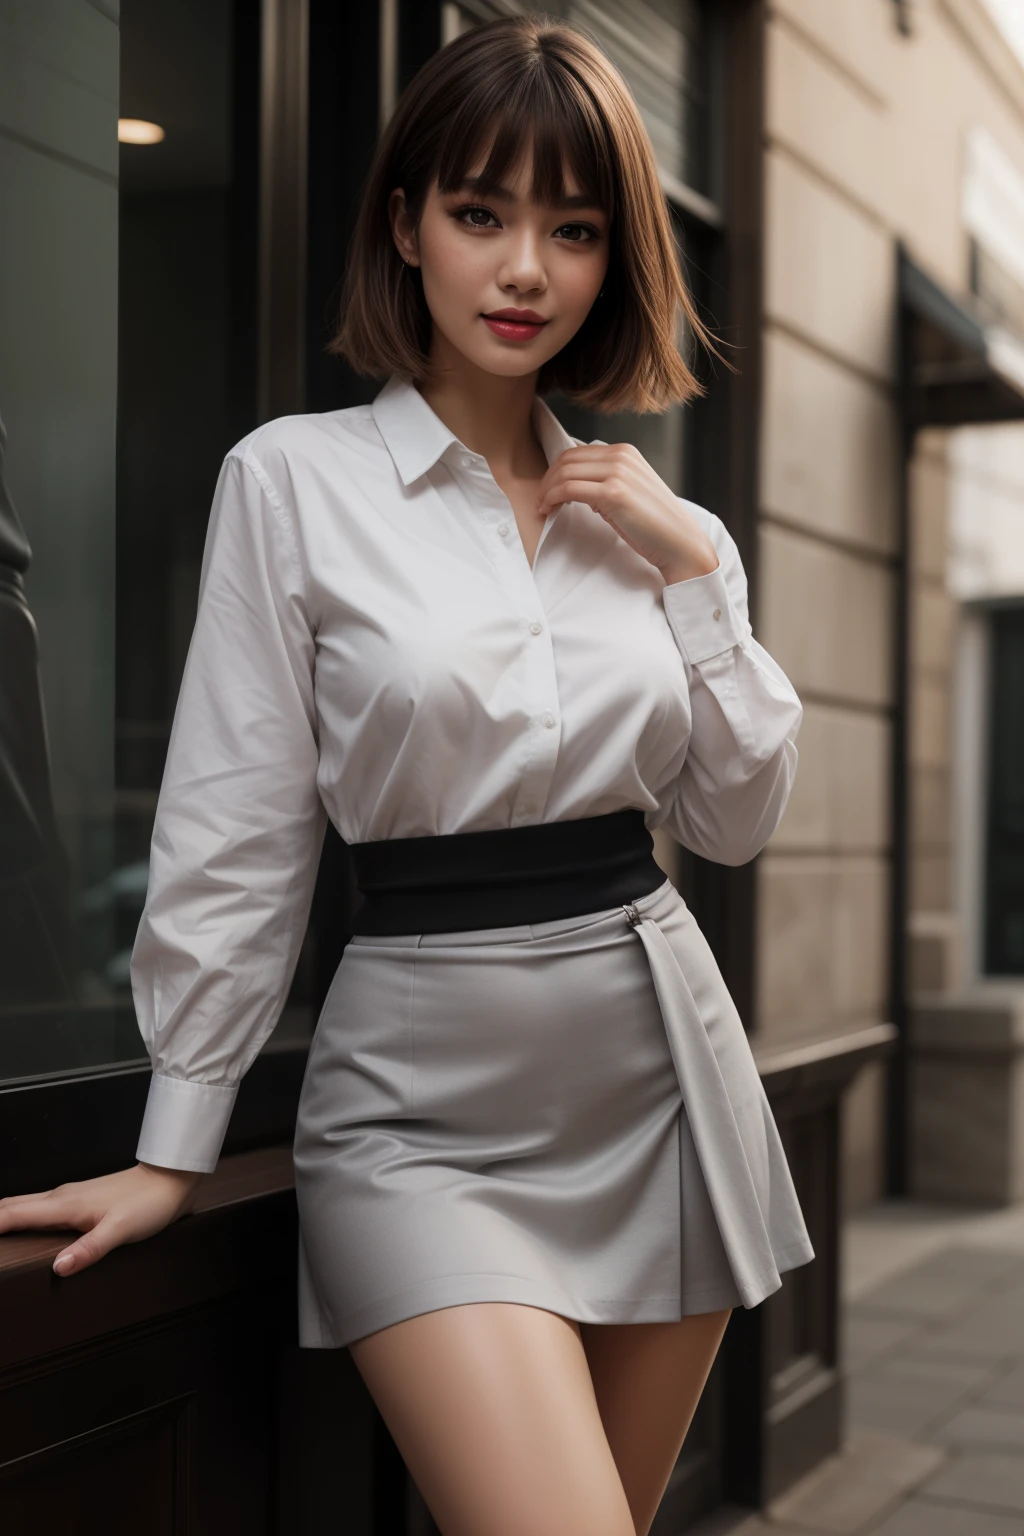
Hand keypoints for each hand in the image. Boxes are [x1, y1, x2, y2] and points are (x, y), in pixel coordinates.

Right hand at [0, 1162, 203, 1276]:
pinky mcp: (79, 1201)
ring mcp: (69, 1197)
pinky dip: (22, 1217)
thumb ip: (89, 1249)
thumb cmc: (149, 1203)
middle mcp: (60, 1197)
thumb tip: (58, 1268)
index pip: (11, 1215)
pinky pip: (39, 1209)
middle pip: (11, 1207)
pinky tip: (24, 1230)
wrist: (171, 1180)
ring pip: (24, 1205)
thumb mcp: (120, 1230)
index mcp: (64, 1205)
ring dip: (4, 1218)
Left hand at [536, 441, 719, 585]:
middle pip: (567, 459)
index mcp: (625, 452)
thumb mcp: (630, 492)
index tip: (548, 490)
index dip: (556, 471)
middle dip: (547, 479)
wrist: (679, 543)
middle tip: (540, 500)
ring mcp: (618, 473)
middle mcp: (622, 456)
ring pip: (564, 472)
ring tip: (543, 507)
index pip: (578, 452)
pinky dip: (552, 498)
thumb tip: (576, 486)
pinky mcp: (613, 493)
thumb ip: (606, 482)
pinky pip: (569, 489)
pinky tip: (548, 510)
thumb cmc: (654, 525)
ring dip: (546, 490)